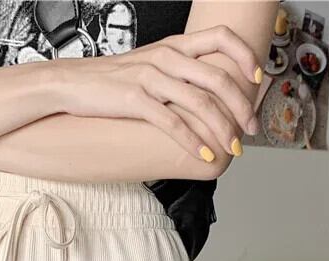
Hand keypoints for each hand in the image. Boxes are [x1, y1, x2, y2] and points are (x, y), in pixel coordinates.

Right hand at [53, 25, 262, 160]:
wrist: (71, 84)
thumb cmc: (110, 81)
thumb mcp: (148, 67)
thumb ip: (176, 73)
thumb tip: (202, 93)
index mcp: (173, 45)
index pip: (221, 37)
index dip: (245, 56)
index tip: (257, 80)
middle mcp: (166, 57)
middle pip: (218, 77)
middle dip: (241, 106)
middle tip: (250, 129)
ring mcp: (151, 78)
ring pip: (200, 102)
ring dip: (222, 128)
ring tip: (233, 148)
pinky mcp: (135, 100)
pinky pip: (172, 122)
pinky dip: (192, 140)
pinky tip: (204, 154)